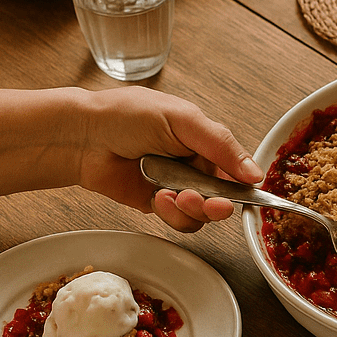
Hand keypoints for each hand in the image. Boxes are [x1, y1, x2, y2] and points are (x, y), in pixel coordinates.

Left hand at [76, 87, 262, 232]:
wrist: (81, 137)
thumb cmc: (126, 115)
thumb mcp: (183, 119)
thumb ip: (222, 145)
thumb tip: (255, 173)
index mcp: (205, 142)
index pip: (237, 169)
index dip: (244, 186)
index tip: (249, 196)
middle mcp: (194, 165)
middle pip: (224, 197)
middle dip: (218, 203)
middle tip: (212, 204)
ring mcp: (176, 186)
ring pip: (203, 214)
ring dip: (193, 209)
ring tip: (176, 195)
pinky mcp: (156, 204)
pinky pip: (179, 221)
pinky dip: (172, 214)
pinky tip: (158, 197)